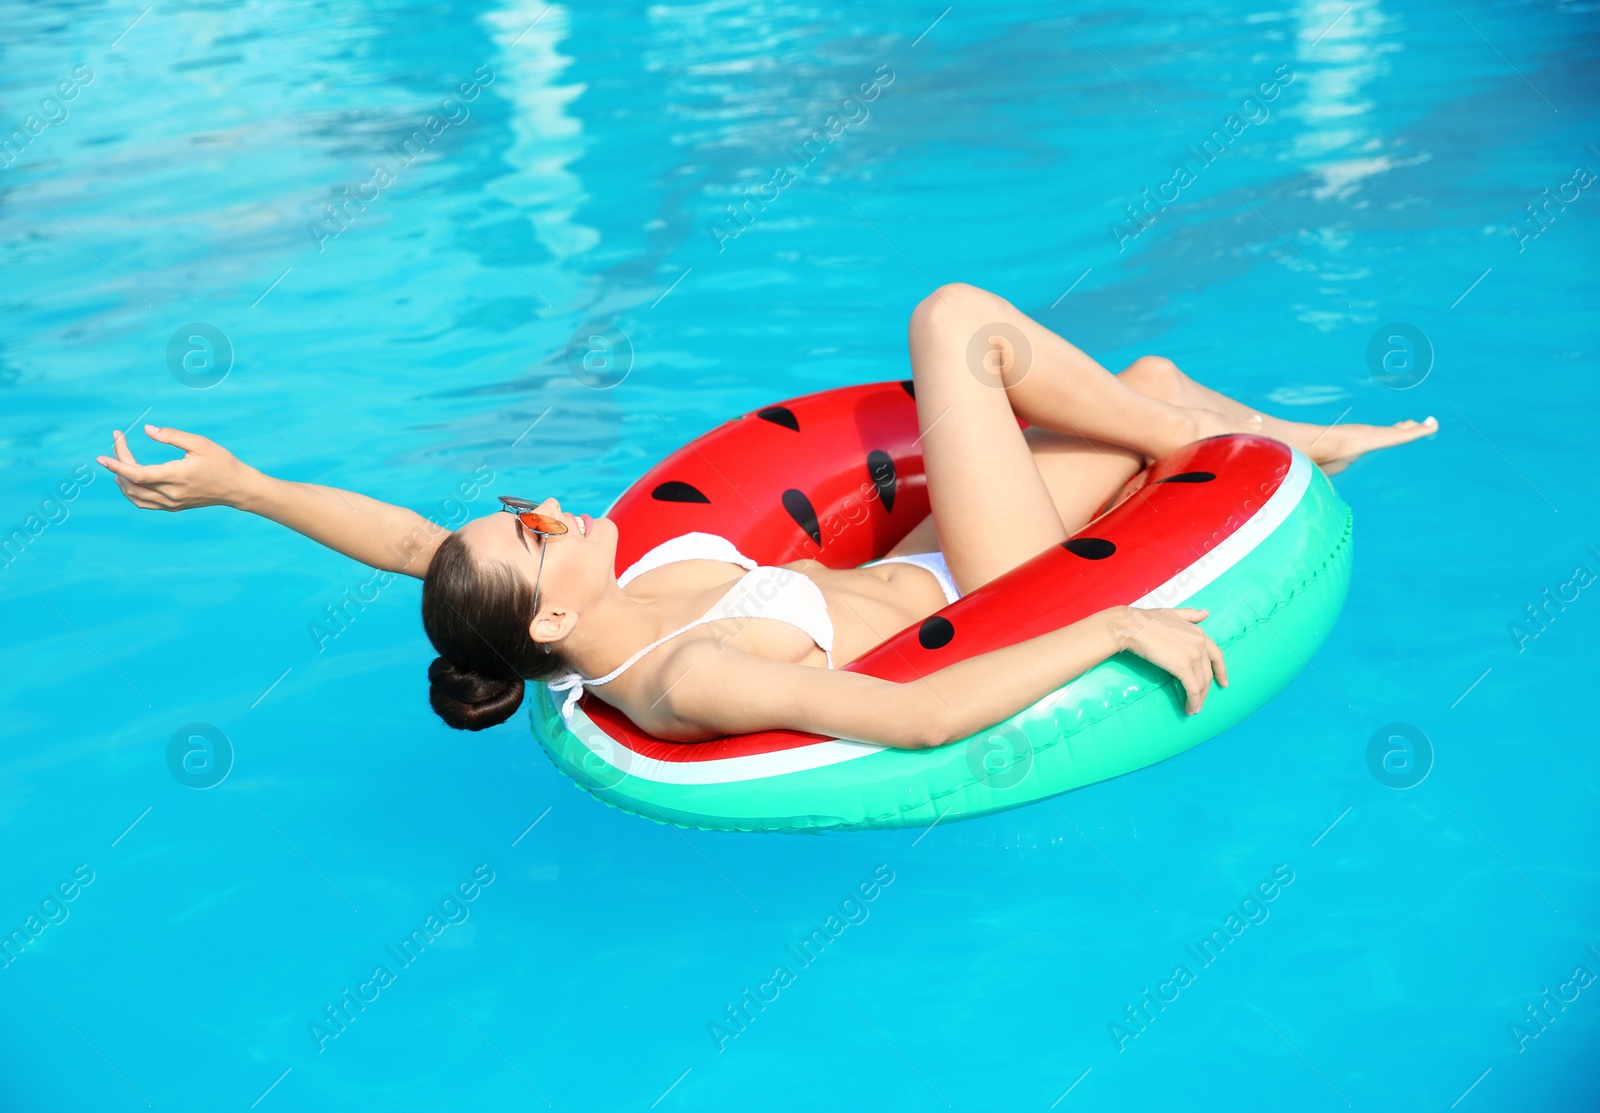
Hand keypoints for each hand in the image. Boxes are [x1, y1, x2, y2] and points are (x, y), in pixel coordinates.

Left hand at [95, 425, 254, 511]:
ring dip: (121, 480)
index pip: (137, 473)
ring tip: (116, 462)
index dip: (116, 464)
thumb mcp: (200, 443)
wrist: (238, 488)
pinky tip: (127, 482)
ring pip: (135, 496)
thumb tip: (147, 429)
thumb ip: (171, 435)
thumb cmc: (222, 462)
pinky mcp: (174, 507)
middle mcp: (171, 493)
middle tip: (118, 442)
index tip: (101, 455)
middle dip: (118, 463)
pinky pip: (144, 503)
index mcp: (176, 476)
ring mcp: (172, 503)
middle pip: (132, 482)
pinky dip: (131, 493)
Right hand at [1107, 605, 1227, 714]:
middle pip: (1208, 673)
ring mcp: (1193, 656)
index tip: (1223, 681)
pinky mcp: (1183, 667)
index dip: (1221, 670)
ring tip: (1193, 709)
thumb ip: (1191, 615)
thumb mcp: (1174, 613)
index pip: (1217, 655)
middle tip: (1201, 701)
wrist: (1133, 626)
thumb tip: (1206, 613)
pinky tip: (1190, 708)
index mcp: (1199, 633)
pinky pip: (1192, 688)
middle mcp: (1200, 644)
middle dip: (1206, 690)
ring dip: (1198, 699)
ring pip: (1201, 683)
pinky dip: (1193, 700)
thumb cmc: (1147, 619)